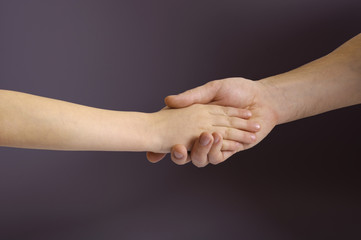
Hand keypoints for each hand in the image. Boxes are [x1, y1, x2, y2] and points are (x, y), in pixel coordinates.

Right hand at [147, 77, 278, 166]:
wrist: (263, 99)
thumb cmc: (238, 90)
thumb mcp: (212, 89)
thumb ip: (191, 97)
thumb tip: (168, 100)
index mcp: (195, 120)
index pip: (174, 134)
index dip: (162, 144)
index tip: (152, 150)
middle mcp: (202, 134)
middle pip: (185, 152)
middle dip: (180, 155)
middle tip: (179, 149)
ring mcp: (215, 143)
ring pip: (200, 157)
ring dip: (202, 150)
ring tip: (208, 136)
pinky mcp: (229, 150)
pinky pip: (218, 157)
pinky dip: (218, 149)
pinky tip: (221, 138)